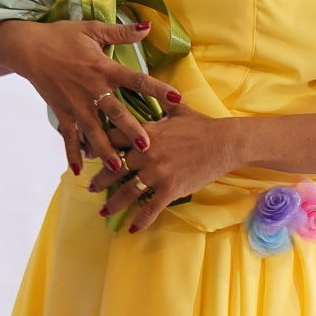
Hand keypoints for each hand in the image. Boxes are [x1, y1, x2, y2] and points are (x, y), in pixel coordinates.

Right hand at [0, 17, 182, 175]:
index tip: (176, 98)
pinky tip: (79, 170)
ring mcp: (76, 104)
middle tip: (146, 147)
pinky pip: (68, 136)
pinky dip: (72, 153)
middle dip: (130, 131)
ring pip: (94, 131)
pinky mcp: (61, 112)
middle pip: (116, 113)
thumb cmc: (62, 36)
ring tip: (116, 167)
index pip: (136, 79)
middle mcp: (92, 89)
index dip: (157, 88)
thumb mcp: (93, 29)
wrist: (28, 47)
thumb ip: (122, 33)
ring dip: (105, 149)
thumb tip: (149, 26)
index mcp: (104, 68)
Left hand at [87, 99, 238, 232]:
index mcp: (145, 132)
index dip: (99, 145)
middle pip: (113, 168)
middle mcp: (146, 153)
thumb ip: (158, 100)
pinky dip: (140, 220)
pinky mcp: (171, 189)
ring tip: (104, 211)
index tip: (90, 153)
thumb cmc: (202, 125)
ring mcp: (157, 173)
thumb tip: (149, 87)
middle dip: (100, 180)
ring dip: (113, 204)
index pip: (112, 138)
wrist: (224, 143)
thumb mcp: (177, 108)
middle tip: (92, 187)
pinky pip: (150, 208)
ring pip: (127, 192)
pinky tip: (132, 229)